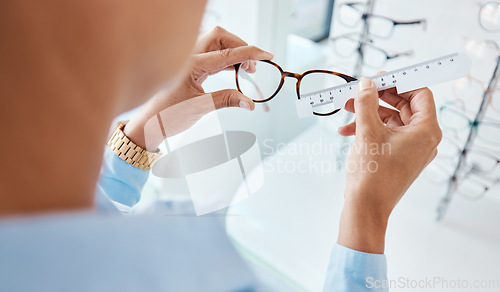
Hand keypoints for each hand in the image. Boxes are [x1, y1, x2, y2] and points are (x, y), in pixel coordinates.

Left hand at [124, 26, 272, 149]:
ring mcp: (189, 61)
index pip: (226, 53)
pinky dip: (226, 60)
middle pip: (220, 38)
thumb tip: (249, 102)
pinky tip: (233, 70)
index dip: (249, 53)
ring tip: (246, 69)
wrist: (148, 124)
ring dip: (233, 52)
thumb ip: (226, 101)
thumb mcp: (198, 109)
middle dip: (240, 47)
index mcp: (190, 64)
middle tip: (253, 67)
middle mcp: (189, 57)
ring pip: (216, 44)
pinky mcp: (190, 67)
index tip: (266, 55)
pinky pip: (211, 55)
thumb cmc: (166, 115)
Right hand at [337, 77, 441, 253]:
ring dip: (368, 113)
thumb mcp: (367, 132)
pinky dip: (367, 129)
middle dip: (378, 98)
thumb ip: (367, 103)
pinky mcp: (398, 157)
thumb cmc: (372, 174)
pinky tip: (346, 130)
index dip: (399, 83)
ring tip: (346, 109)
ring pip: (391, 120)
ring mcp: (411, 149)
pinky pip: (385, 134)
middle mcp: (423, 139)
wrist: (366, 208)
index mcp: (426, 131)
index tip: (378, 79)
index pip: (420, 94)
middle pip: (403, 106)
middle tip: (358, 91)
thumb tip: (366, 84)